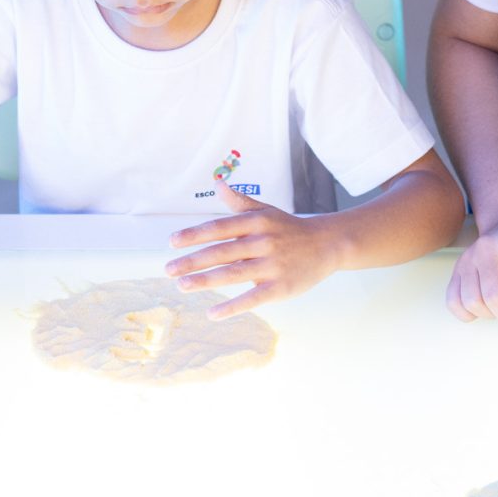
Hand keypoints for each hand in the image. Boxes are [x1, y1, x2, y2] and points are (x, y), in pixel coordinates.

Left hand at [166, 185, 345, 319]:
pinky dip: (232, 307)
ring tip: (182, 285)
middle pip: (222, 252)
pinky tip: (212, 314)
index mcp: (256, 222)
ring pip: (233, 274)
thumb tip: (217, 183)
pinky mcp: (281, 287)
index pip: (219, 228)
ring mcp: (272, 266)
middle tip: (168, 270)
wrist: (328, 244)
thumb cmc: (290, 228)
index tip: (172, 242)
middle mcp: (263, 242)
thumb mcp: (266, 211)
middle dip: (193, 261)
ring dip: (205, 281)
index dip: (194, 234)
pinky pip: (252, 299)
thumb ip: (239, 202)